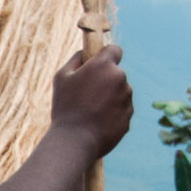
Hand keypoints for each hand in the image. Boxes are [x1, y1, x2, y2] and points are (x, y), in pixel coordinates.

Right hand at [47, 43, 133, 164]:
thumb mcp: (62, 77)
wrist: (75, 140)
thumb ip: (76, 60)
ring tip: (90, 111)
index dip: (105, 56)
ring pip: (119, 92)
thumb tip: (85, 54)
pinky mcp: (129, 115)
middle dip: (104, 80)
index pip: (114, 50)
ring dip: (109, 97)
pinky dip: (112, 113)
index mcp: (104, 65)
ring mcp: (127, 97)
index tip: (98, 64)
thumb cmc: (65, 107)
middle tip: (86, 94)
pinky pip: (120, 109)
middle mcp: (120, 78)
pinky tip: (96, 122)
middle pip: (115, 73)